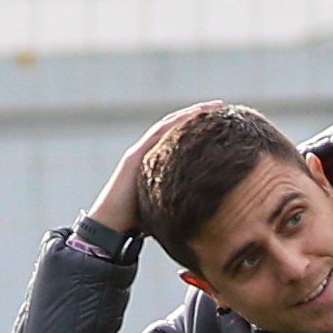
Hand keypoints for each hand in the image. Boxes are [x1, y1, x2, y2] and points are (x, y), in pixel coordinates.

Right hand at [86, 100, 223, 232]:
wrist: (111, 226)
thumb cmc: (137, 223)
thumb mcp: (167, 205)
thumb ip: (183, 200)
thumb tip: (212, 209)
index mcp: (154, 162)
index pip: (179, 138)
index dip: (198, 127)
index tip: (221, 121)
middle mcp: (147, 153)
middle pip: (175, 126)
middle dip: (198, 114)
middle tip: (221, 106)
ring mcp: (139, 153)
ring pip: (167, 126)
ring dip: (190, 114)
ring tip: (212, 106)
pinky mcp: (134, 158)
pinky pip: (158, 135)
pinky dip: (175, 124)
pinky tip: (193, 116)